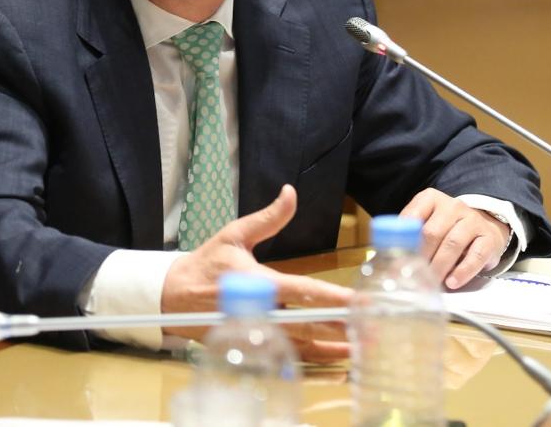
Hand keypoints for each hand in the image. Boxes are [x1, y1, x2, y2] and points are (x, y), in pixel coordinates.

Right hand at [161, 184, 352, 361]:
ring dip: (336, 348)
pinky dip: (318, 358)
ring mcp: (259, 332)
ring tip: (368, 346)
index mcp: (260, 283)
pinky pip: (293, 354)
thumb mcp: (234, 235)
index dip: (333, 298)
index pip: (303, 292)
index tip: (359, 301)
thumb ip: (268, 218)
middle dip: (344, 328)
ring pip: (305, 345)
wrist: (173, 298)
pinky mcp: (256, 344)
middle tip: (377, 330)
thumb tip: (290, 192)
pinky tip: (341, 357)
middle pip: (311, 325)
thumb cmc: (206, 264)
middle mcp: (263, 311)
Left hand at [401, 188, 510, 289]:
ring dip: (439, 266)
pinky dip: (462, 272)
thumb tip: (386, 261)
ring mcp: (472, 220)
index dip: (402, 240)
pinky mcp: (489, 238)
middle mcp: (452, 206)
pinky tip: (452, 282)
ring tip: (431, 282)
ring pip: (452, 244)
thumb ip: (408, 236)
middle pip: (432, 232)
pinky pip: (475, 256)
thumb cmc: (447, 229)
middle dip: (421, 257)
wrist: (484, 227)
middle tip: (413, 276)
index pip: (413, 216)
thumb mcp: (427, 223)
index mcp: (431, 199)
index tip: (396, 260)